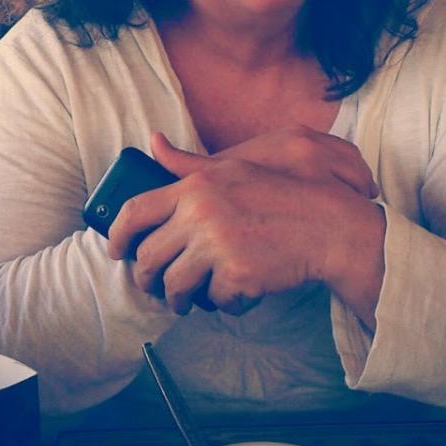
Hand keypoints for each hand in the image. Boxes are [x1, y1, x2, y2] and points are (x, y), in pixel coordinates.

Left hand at [107, 130, 383, 320]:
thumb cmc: (282, 197)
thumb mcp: (233, 169)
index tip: (117, 251)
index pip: (136, 212)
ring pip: (175, 286)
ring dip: (180, 299)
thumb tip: (153, 142)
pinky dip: (224, 303)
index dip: (118, 236)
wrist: (328, 227)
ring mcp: (218, 246)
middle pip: (150, 257)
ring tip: (189, 300)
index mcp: (196, 186)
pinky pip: (214, 301)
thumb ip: (188, 164)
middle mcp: (201, 214)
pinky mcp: (237, 276)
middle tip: (156, 287)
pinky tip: (237, 293)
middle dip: (148, 279)